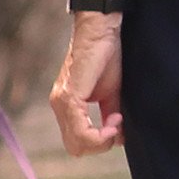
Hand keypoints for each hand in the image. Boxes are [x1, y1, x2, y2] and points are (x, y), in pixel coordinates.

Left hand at [50, 15, 125, 154]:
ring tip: (117, 120)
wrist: (100, 30)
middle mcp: (59, 106)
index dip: (100, 141)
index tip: (118, 123)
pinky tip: (114, 119)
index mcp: (67, 106)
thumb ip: (110, 116)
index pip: (77, 142)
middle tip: (118, 125)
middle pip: (76, 148)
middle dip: (101, 144)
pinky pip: (81, 131)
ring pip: (77, 144)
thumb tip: (118, 138)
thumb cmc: (105, 56)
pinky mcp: (70, 97)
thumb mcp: (110, 93)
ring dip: (102, 139)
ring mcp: (62, 103)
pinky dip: (100, 133)